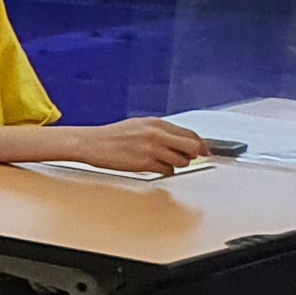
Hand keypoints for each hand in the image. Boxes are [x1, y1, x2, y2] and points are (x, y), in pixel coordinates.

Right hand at [71, 117, 208, 177]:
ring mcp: (151, 148)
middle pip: (192, 146)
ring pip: (182, 161)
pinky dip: (164, 171)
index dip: (200, 144)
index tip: (205, 150)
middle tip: (188, 158)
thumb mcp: (138, 126)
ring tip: (162, 161)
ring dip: (176, 164)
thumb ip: (161, 132)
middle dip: (193, 154)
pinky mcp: (145, 163)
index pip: (190, 133)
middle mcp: (156, 134)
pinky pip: (167, 171)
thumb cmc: (111, 136)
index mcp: (156, 123)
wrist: (90, 143)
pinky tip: (153, 167)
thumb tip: (182, 141)